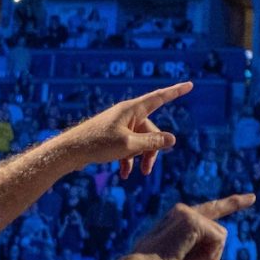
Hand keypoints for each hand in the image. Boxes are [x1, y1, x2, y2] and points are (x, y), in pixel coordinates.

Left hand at [48, 82, 191, 176]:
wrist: (70, 151)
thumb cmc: (97, 144)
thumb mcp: (128, 145)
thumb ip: (152, 142)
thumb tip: (172, 140)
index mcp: (131, 109)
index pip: (159, 98)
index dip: (176, 92)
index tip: (190, 85)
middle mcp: (127, 115)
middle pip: (151, 130)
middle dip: (152, 150)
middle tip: (148, 170)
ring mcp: (120, 126)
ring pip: (140, 141)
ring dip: (141, 158)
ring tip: (139, 174)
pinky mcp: (113, 137)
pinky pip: (128, 147)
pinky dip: (129, 160)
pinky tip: (124, 174)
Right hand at [129, 193, 254, 259]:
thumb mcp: (179, 250)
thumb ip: (197, 242)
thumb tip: (219, 239)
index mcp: (179, 215)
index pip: (209, 208)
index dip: (230, 204)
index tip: (248, 198)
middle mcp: (184, 209)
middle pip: (218, 217)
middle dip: (236, 204)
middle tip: (253, 197)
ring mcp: (188, 213)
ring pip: (220, 235)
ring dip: (211, 256)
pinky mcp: (194, 223)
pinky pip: (217, 241)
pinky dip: (210, 258)